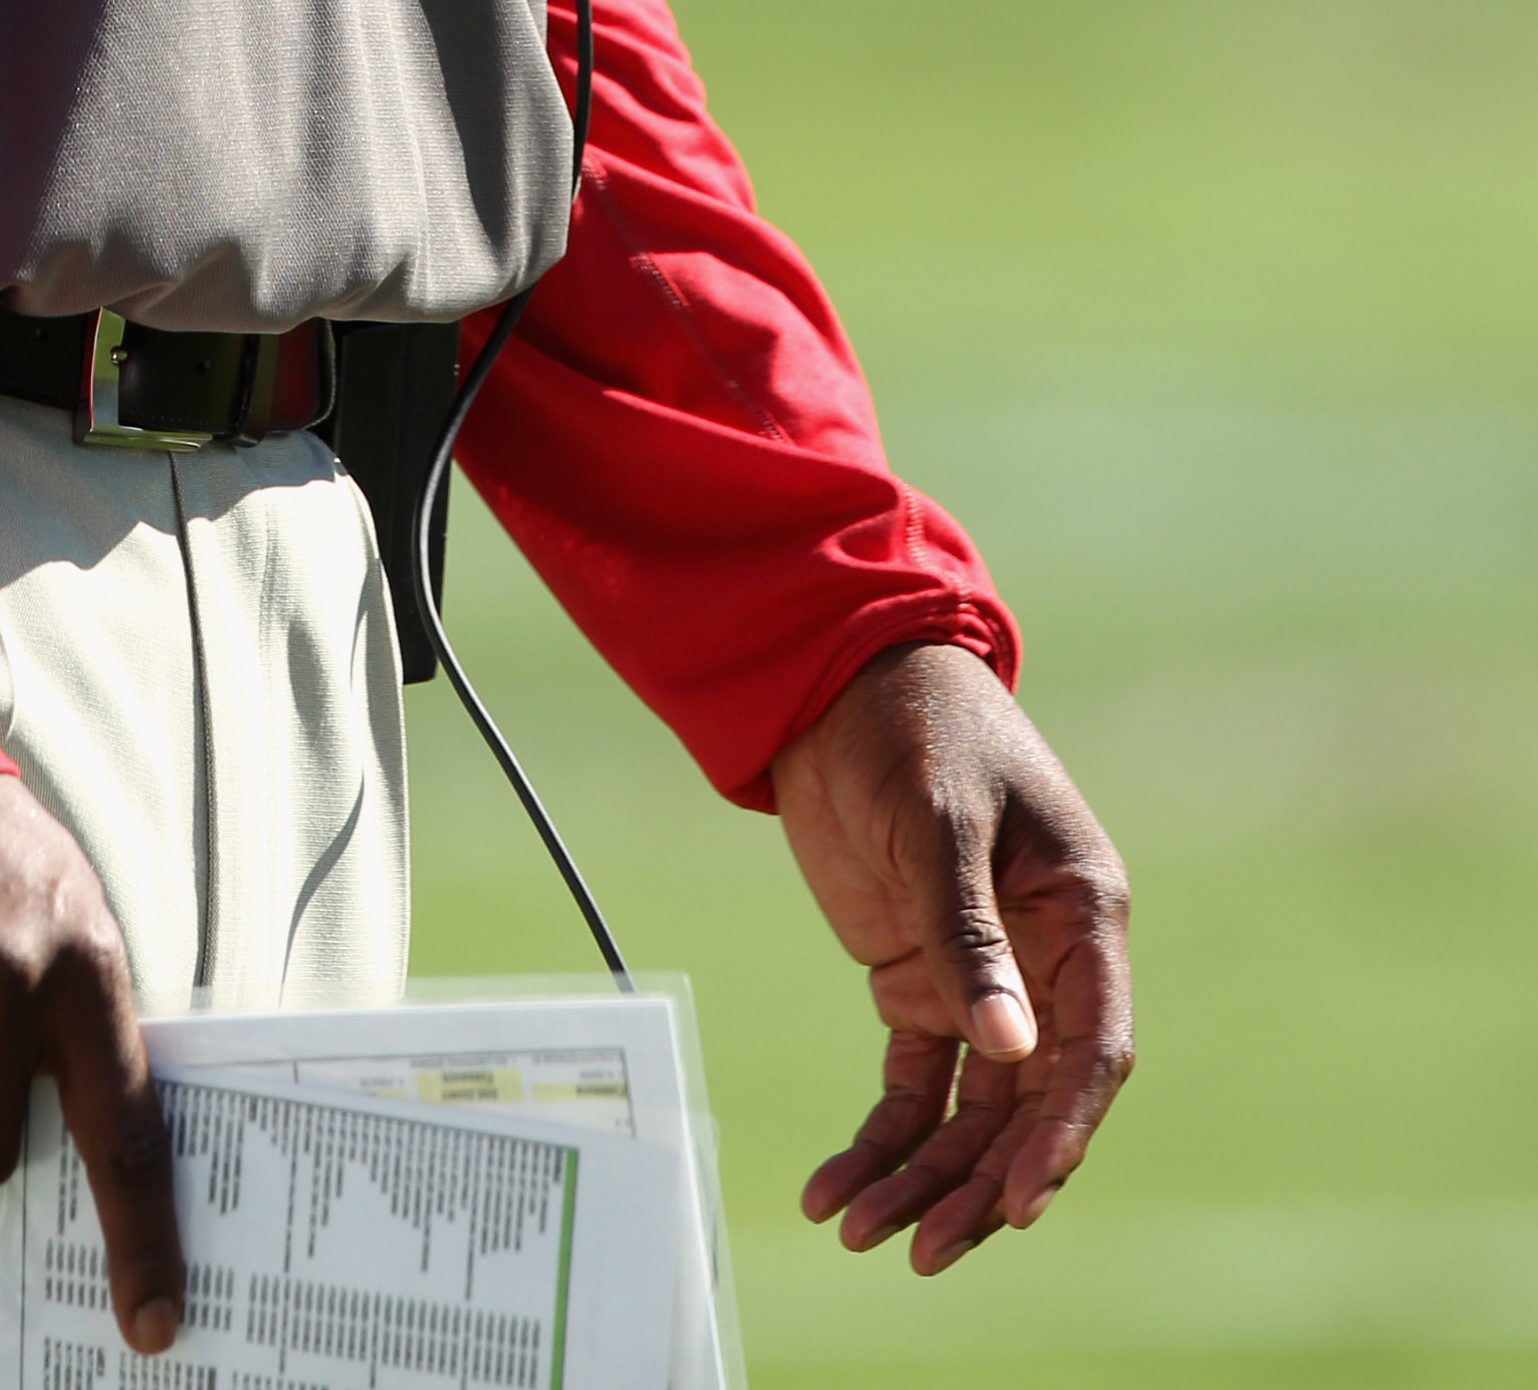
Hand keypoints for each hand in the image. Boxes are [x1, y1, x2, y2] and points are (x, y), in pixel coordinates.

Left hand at [774, 640, 1131, 1277]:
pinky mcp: (918, 980)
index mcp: (1081, 915)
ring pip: (971, 1110)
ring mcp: (980, 978)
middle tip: (923, 1248)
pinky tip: (834, 1187)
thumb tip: (1012, 1055)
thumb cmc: (915, 729)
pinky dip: (880, 1139)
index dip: (1063, 1131)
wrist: (837, 680)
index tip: (1021, 1198)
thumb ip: (970, 938)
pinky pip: (913, 1084)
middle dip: (981, 1182)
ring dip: (924, 1176)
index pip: (1094, 1050)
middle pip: (1029, 1104)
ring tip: (861, 1232)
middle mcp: (1044, 960)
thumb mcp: (942, 823)